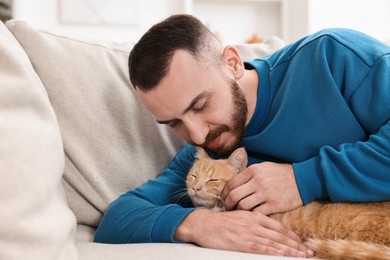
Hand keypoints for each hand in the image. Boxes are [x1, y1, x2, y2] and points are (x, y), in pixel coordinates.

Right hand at [174, 209, 312, 256]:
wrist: (204, 223)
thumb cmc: (221, 221)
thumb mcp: (240, 216)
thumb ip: (254, 221)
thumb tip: (268, 229)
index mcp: (255, 216)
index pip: (279, 227)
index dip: (293, 236)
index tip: (304, 243)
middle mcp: (254, 223)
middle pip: (280, 236)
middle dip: (296, 245)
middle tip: (309, 252)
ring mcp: (248, 233)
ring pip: (273, 243)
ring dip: (289, 250)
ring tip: (301, 256)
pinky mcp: (240, 242)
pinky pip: (259, 247)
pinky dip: (271, 251)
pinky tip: (281, 255)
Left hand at [222, 162, 302, 214]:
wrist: (304, 179)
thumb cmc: (282, 172)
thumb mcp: (264, 166)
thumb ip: (250, 173)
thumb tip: (235, 182)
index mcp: (253, 170)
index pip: (231, 183)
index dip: (224, 193)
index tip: (223, 198)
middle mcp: (257, 181)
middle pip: (234, 196)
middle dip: (227, 204)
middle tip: (227, 208)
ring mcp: (265, 194)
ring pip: (243, 206)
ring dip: (238, 212)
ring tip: (237, 214)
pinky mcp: (274, 205)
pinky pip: (256, 213)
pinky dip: (251, 216)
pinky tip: (250, 217)